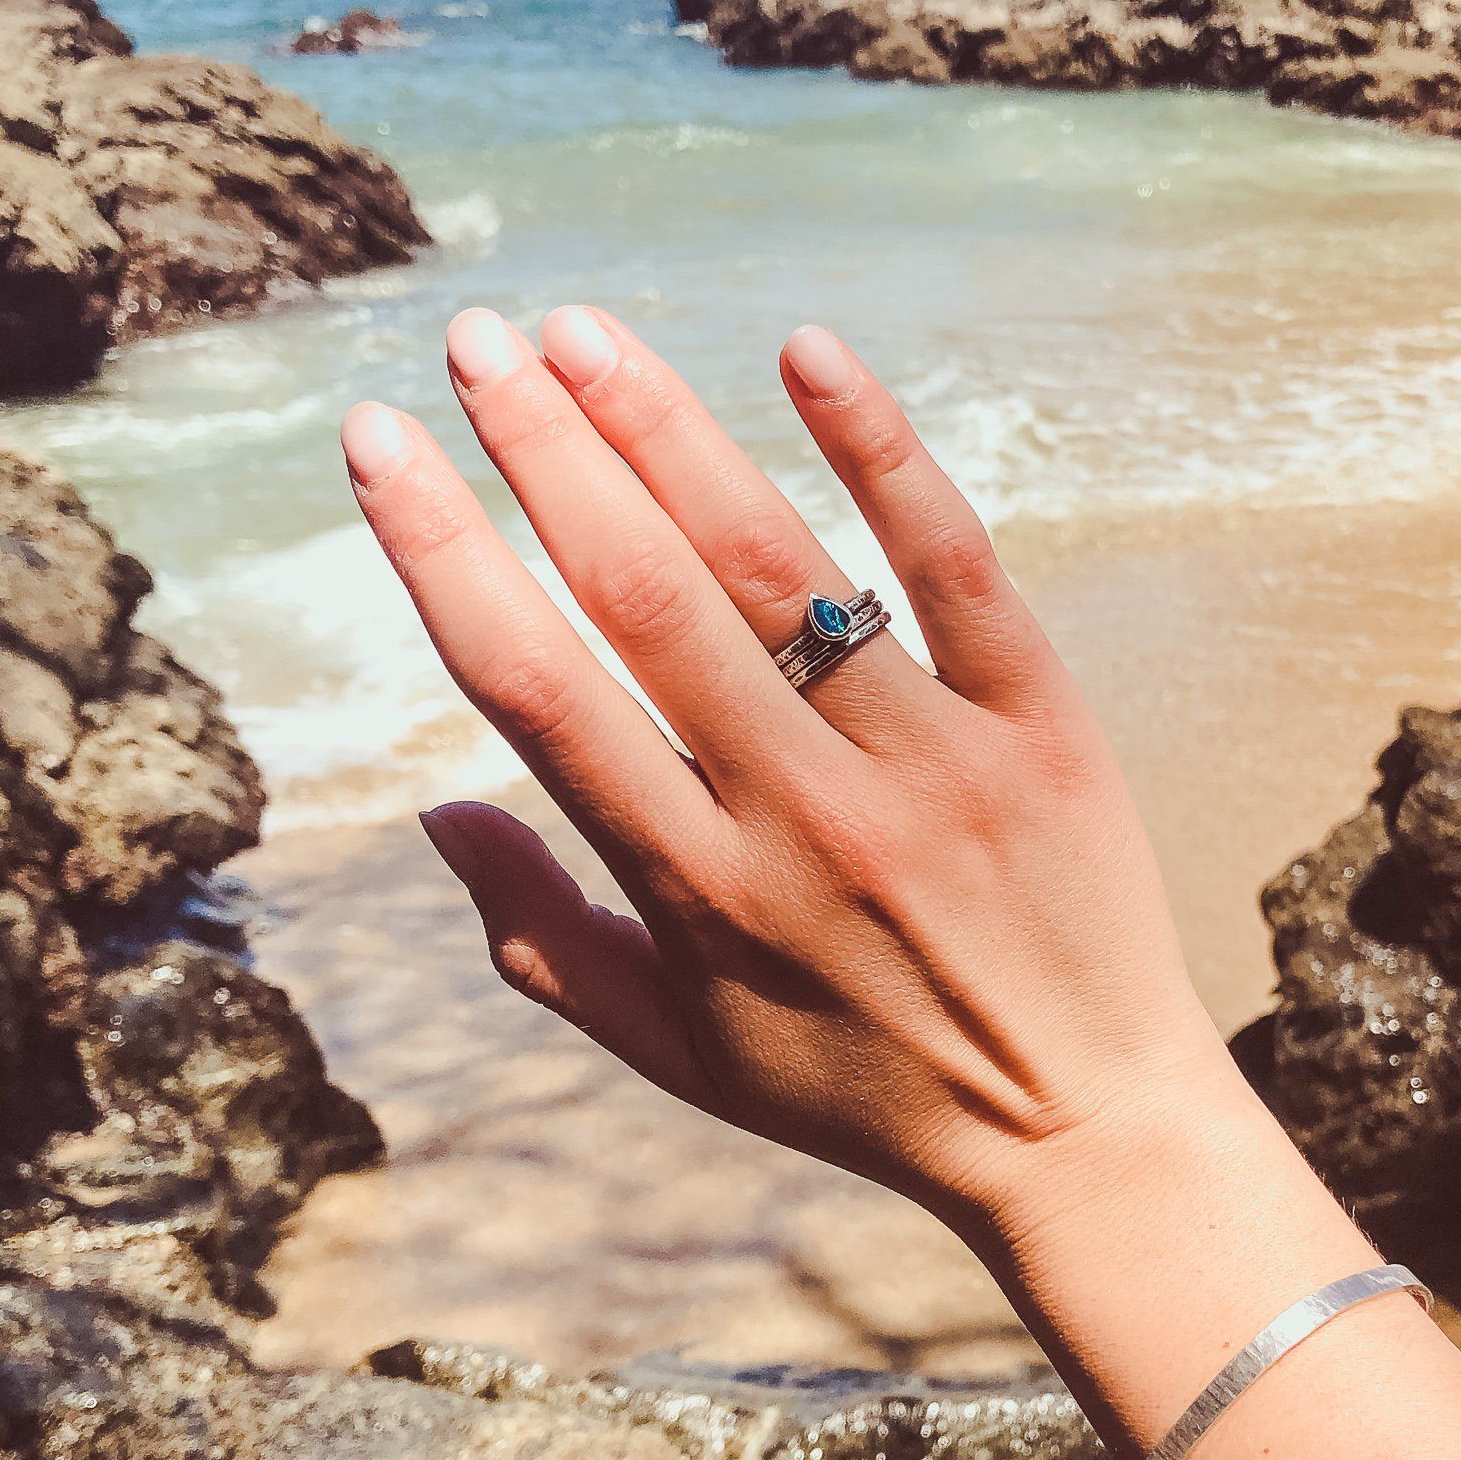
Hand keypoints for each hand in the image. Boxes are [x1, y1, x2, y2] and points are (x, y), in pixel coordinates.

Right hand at [341, 308, 1230, 1242]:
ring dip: (668, 429)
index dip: (443, 553)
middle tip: (476, 340)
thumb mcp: (680, 1052)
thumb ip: (544, 941)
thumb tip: (432, 814)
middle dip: (543, 452)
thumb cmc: (860, 1087)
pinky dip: (881, 450)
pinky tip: (805, 350)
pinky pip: (953, 563)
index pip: (536, 690)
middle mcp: (801, 814)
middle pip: (644, 595)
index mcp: (695, 892)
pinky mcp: (1039, 722)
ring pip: (778, 562)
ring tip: (583, 330)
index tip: (379, 445)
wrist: (1082, 1129)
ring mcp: (929, 760)